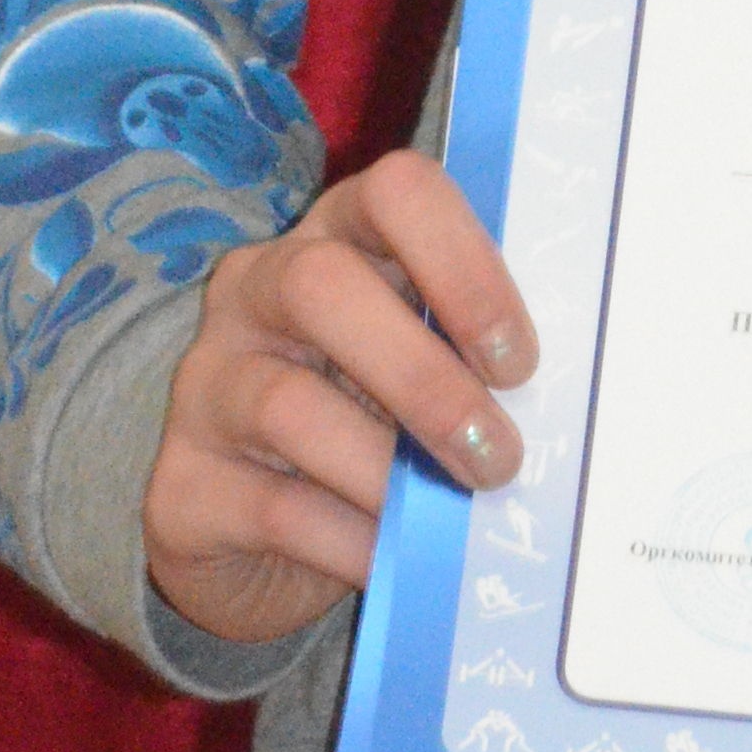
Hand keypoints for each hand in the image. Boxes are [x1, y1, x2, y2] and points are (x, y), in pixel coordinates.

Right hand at [143, 150, 537, 651]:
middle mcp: (256, 290)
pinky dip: (349, 540)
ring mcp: (206, 383)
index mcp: (338, 235)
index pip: (395, 190)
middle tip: (499, 456)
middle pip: (323, 285)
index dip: (463, 263)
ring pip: (290, 405)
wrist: (255, 533)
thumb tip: (571, 410)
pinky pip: (273, 508)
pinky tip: (393, 561)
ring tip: (453, 513)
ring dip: (389, 471)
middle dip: (425, 377)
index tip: (519, 360)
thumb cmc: (372, 423)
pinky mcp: (181, 485)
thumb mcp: (424, 367)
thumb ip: (474, 359)